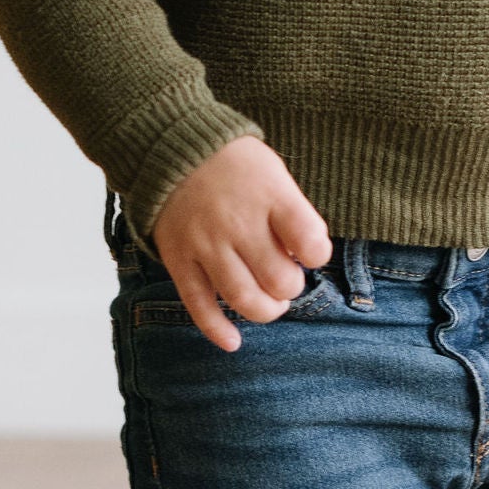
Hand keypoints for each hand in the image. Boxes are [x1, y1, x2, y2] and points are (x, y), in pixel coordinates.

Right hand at [152, 136, 332, 350]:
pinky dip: (217, 328)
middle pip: (279, 280)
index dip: (317, 255)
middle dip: (290, 287)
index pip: (310, 243)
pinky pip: (198, 304)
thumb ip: (292, 214)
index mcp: (270, 196)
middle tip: (284, 277)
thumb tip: (303, 261)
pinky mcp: (179, 259)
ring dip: (265, 310)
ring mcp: (206, 243)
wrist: (171, 146)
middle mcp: (238, 223)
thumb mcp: (273, 173)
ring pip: (242, 298)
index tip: (308, 251)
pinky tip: (233, 342)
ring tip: (269, 303)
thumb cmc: (234, 164)